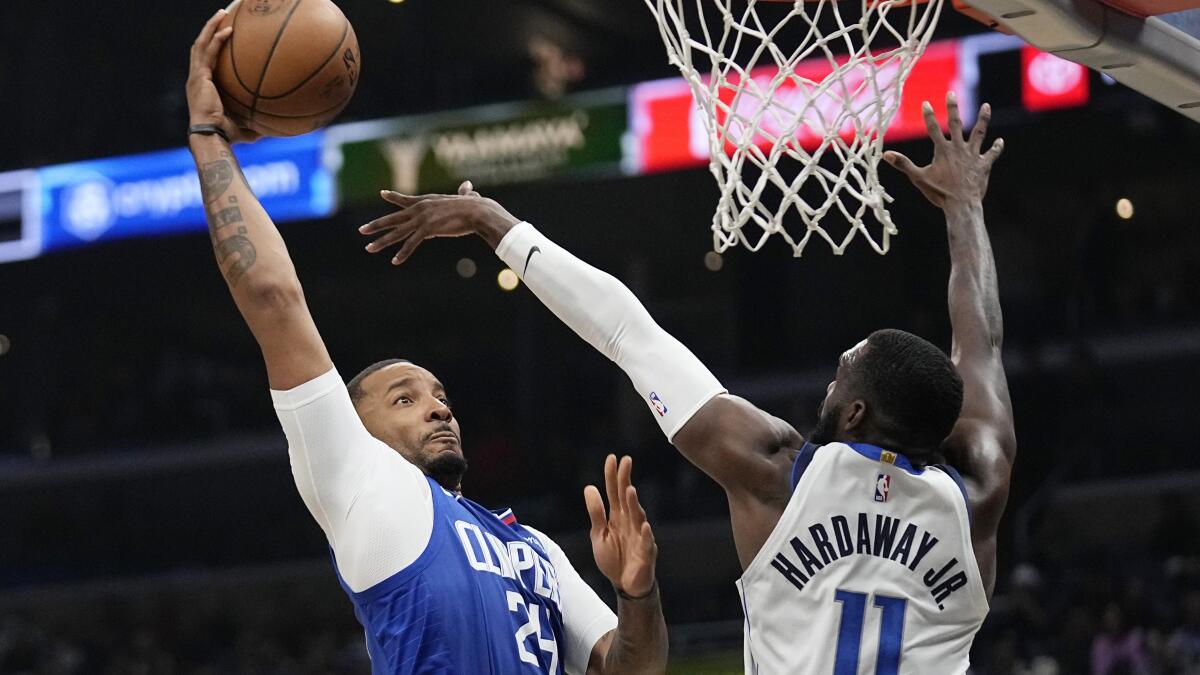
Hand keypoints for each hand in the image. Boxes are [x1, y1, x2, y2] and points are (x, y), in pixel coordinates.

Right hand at [186, 1, 259, 143]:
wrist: (212, 137)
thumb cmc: (229, 135)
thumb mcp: (248, 122)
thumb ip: (260, 118)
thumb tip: (282, 124)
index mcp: (204, 85)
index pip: (207, 59)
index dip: (213, 44)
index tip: (226, 32)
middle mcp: (198, 77)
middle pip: (202, 45)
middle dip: (211, 28)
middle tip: (224, 14)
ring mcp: (197, 76)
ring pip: (201, 43)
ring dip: (211, 26)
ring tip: (223, 13)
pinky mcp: (200, 77)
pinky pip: (208, 53)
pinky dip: (216, 40)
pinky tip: (228, 30)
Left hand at [358, 181, 521, 263]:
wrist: (478, 211)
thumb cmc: (475, 207)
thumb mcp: (466, 198)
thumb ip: (465, 193)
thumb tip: (469, 187)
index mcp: (427, 201)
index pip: (406, 199)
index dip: (393, 197)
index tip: (382, 193)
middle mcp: (420, 209)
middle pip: (393, 219)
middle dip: (376, 226)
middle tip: (361, 230)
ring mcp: (422, 219)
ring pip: (397, 233)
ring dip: (382, 242)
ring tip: (369, 248)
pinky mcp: (427, 230)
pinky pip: (411, 244)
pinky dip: (403, 253)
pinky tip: (394, 261)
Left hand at [584, 455, 657, 597]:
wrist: (626, 585)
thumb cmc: (614, 558)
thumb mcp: (598, 535)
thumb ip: (595, 513)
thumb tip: (589, 487)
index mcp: (618, 517)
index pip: (615, 492)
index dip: (613, 476)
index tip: (612, 458)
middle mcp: (630, 522)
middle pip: (627, 499)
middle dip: (626, 481)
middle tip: (626, 461)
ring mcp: (640, 537)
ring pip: (637, 517)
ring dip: (634, 504)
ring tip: (629, 490)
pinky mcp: (646, 554)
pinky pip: (646, 543)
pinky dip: (645, 534)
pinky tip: (643, 525)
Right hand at [883, 92, 1002, 208]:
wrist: (961, 205)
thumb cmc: (939, 193)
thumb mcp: (918, 178)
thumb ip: (903, 164)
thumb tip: (885, 154)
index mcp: (942, 151)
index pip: (933, 129)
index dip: (929, 116)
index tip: (926, 103)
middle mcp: (958, 149)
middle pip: (956, 124)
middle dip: (952, 108)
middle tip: (951, 94)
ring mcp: (973, 155)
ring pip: (979, 133)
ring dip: (983, 119)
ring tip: (986, 106)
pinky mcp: (983, 165)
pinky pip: (991, 154)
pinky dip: (996, 148)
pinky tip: (1000, 141)